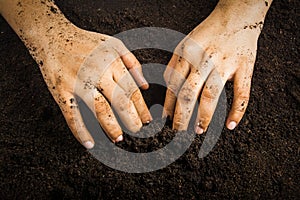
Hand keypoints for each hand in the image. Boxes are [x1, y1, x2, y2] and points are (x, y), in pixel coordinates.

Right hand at [0, 0, 151, 148]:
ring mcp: (78, 82)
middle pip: (119, 101)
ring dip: (110, 127)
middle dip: (131, 119)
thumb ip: (132, 63)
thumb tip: (145, 85)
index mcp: (112, 62)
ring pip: (99, 109)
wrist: (52, 36)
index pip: (132, 90)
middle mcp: (98, 73)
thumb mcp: (114, 44)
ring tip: (118, 139)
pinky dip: (81, 132)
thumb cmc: (86, 42)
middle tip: (136, 131)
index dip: (141, 107)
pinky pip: (72, 115)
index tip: (147, 120)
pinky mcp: (61, 91)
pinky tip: (90, 144)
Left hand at [163, 1, 268, 132]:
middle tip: (179, 131)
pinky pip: (242, 93)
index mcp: (187, 54)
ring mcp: (225, 63)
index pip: (174, 85)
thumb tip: (169, 89)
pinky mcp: (245, 67)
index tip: (166, 120)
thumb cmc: (207, 34)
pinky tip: (230, 125)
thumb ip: (174, 66)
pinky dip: (237, 111)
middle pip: (189, 93)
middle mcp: (204, 60)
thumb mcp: (184, 44)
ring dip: (205, 116)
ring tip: (199, 130)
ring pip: (212, 95)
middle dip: (182, 115)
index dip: (169, 104)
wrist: (237, 17)